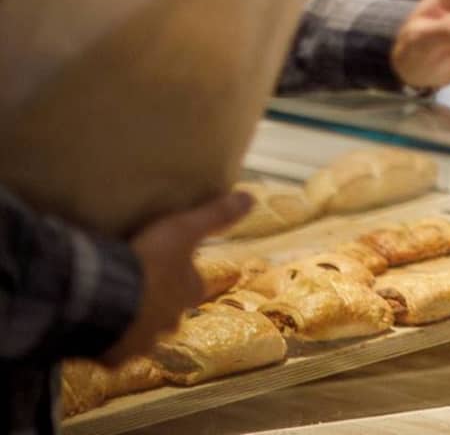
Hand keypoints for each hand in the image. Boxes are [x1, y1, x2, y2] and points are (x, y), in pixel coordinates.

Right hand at [102, 192, 252, 362]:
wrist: (105, 296)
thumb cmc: (150, 261)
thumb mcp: (184, 228)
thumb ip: (216, 214)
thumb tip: (250, 197)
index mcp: (189, 292)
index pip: (191, 286)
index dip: (179, 276)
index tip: (163, 266)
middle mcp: (171, 322)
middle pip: (167, 313)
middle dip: (155, 304)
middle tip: (133, 287)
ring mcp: (143, 343)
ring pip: (140, 335)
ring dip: (130, 323)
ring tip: (110, 306)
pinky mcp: (115, 358)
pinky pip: (112, 353)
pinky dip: (105, 343)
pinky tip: (93, 327)